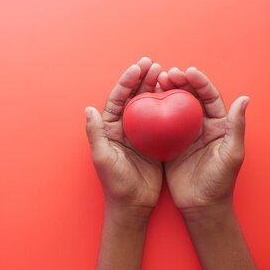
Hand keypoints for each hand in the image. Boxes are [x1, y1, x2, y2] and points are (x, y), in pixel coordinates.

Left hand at [85, 57, 163, 217]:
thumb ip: (95, 133)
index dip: (127, 81)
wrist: (134, 205)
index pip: (117, 98)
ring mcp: (141, 134)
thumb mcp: (103, 158)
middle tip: (155, 64)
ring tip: (167, 73)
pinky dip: (170, 106)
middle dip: (143, 79)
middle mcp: (125, 127)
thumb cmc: (116, 184)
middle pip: (134, 97)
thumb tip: (89, 109)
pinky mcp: (156, 142)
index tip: (138, 67)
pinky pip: (164, 119)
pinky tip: (180, 95)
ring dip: (157, 88)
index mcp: (110, 128)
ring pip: (149, 104)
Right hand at [159, 67, 249, 215]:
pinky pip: (160, 124)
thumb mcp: (231, 154)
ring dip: (165, 93)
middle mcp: (200, 126)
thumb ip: (236, 127)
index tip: (188, 71)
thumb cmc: (220, 183)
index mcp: (218, 125)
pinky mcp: (169, 145)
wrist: (201, 207)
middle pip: (189, 97)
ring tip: (155, 82)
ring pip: (173, 107)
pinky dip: (153, 112)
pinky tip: (144, 102)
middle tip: (167, 74)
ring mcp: (183, 135)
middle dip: (179, 82)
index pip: (209, 97)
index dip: (200, 82)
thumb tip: (244, 98)